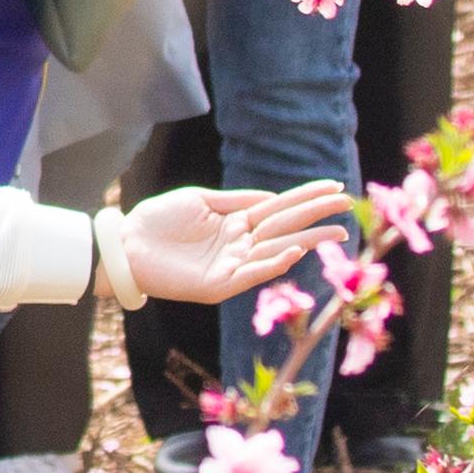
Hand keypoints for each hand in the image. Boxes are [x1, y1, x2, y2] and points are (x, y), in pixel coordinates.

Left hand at [122, 183, 354, 305]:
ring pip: (276, 251)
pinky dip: (272, 263)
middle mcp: (240, 244)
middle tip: (348, 207)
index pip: (280, 208)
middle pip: (286, 227)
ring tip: (334, 232)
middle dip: (317, 217)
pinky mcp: (218, 285)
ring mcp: (232, 265)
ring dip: (306, 241)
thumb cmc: (158, 222)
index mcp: (237, 222)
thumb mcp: (201, 201)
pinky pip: (251, 273)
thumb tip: (273, 198)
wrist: (125, 244)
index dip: (307, 198)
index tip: (336, 188)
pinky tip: (293, 250)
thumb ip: (238, 202)